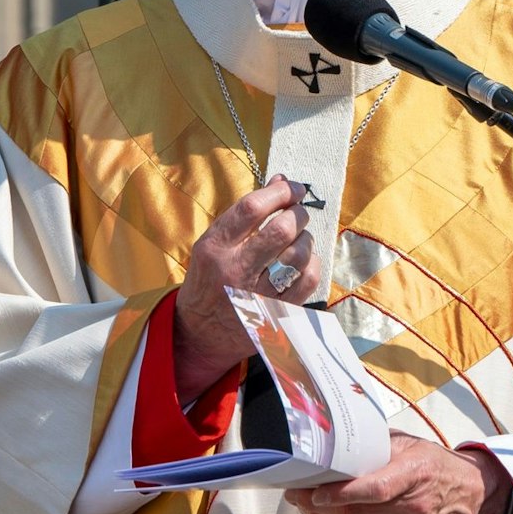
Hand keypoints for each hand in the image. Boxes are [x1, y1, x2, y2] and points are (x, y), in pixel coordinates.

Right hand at [172, 175, 321, 400]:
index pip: (252, 208)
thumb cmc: (210, 279)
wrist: (200, 332)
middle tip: (298, 213)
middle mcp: (235, 270)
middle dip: (298, 214)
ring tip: (300, 237)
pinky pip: (308, 280)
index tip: (292, 188)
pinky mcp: (276, 313)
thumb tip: (281, 180)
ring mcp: (257, 294)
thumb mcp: (215, 243)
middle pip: (281, 229)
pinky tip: (304, 261)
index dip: (280, 192)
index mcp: (215, 247)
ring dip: (306, 238)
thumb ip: (246, 213)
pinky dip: (312, 264)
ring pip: (298, 254)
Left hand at [285, 432, 512, 513]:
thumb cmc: (434, 466)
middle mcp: (415, 509)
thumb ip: (374, 445)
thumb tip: (330, 443)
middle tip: (298, 494)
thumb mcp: (409, 445)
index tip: (314, 491)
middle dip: (317, 506)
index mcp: (416, 474)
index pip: (375, 489)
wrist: (471, 499)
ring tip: (307, 510)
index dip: (341, 494)